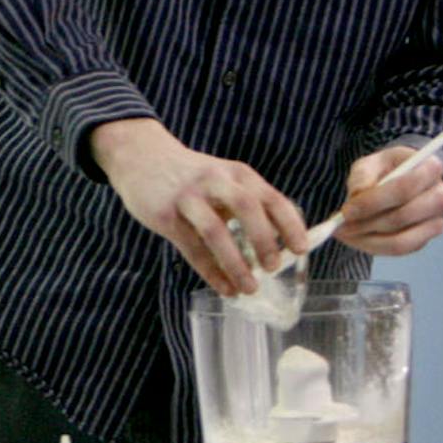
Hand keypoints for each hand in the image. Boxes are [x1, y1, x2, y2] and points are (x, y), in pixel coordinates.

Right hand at [90, 119, 307, 295]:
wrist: (141, 155)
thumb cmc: (190, 176)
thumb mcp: (223, 179)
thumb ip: (245, 204)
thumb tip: (277, 245)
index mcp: (237, 174)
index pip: (271, 198)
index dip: (289, 224)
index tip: (301, 248)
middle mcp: (215, 181)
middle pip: (247, 208)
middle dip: (264, 241)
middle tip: (274, 268)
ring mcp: (188, 197)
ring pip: (216, 231)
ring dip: (235, 263)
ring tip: (249, 288)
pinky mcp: (165, 214)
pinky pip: (191, 247)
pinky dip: (210, 271)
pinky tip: (224, 287)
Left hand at [333, 146, 442, 256]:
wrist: (405, 181)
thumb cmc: (388, 170)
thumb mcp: (372, 163)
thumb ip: (363, 175)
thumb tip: (357, 195)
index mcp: (431, 168)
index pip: (404, 189)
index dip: (373, 202)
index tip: (346, 210)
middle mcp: (442, 197)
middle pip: (403, 217)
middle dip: (366, 224)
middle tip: (340, 226)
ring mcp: (436, 222)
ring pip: (400, 241)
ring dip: (367, 240)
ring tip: (343, 233)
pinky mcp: (425, 240)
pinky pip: (398, 251)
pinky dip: (373, 247)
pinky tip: (355, 238)